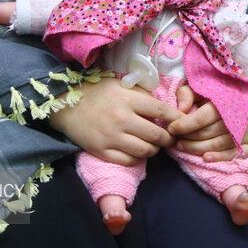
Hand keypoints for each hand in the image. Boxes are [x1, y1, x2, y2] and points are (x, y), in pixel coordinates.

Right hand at [48, 77, 182, 165]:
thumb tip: (165, 111)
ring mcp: (111, 137)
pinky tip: (137, 151)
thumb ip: (142, 96)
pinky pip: (129, 160)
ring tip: (154, 145)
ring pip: (145, 151)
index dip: (176, 118)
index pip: (162, 111)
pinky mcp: (102, 151)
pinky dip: (137, 158)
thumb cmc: (97, 93)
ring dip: (154, 149)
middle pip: (157, 135)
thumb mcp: (121, 86)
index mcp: (128, 99)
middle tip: (170, 137)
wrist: (66, 106)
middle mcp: (121, 119)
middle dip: (168, 138)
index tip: (181, 122)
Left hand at [167, 85, 247, 161]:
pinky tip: (205, 158)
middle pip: (210, 132)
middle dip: (189, 138)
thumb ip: (187, 94)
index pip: (203, 117)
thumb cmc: (214, 91)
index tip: (171, 128)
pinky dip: (220, 157)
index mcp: (226, 98)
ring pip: (219, 144)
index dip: (185, 125)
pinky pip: (235, 153)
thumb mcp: (199, 86)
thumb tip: (181, 109)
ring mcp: (246, 128)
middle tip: (175, 140)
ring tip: (182, 146)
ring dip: (198, 149)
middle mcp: (239, 114)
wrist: (239, 91)